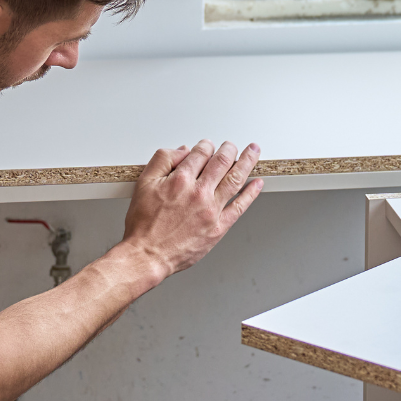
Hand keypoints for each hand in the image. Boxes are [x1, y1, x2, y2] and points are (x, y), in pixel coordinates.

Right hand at [121, 140, 262, 276]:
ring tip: (254, 152)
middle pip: (222, 162)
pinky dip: (251, 193)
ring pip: (235, 179)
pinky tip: (257, 184)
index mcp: (181, 180)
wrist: (147, 255)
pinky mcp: (218, 227)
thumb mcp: (143, 183)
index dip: (206, 146)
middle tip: (232, 146)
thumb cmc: (144, 225)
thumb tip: (182, 151)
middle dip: (229, 149)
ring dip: (247, 162)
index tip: (208, 145)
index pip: (201, 153)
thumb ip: (162, 161)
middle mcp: (199, 193)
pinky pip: (240, 207)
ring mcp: (211, 210)